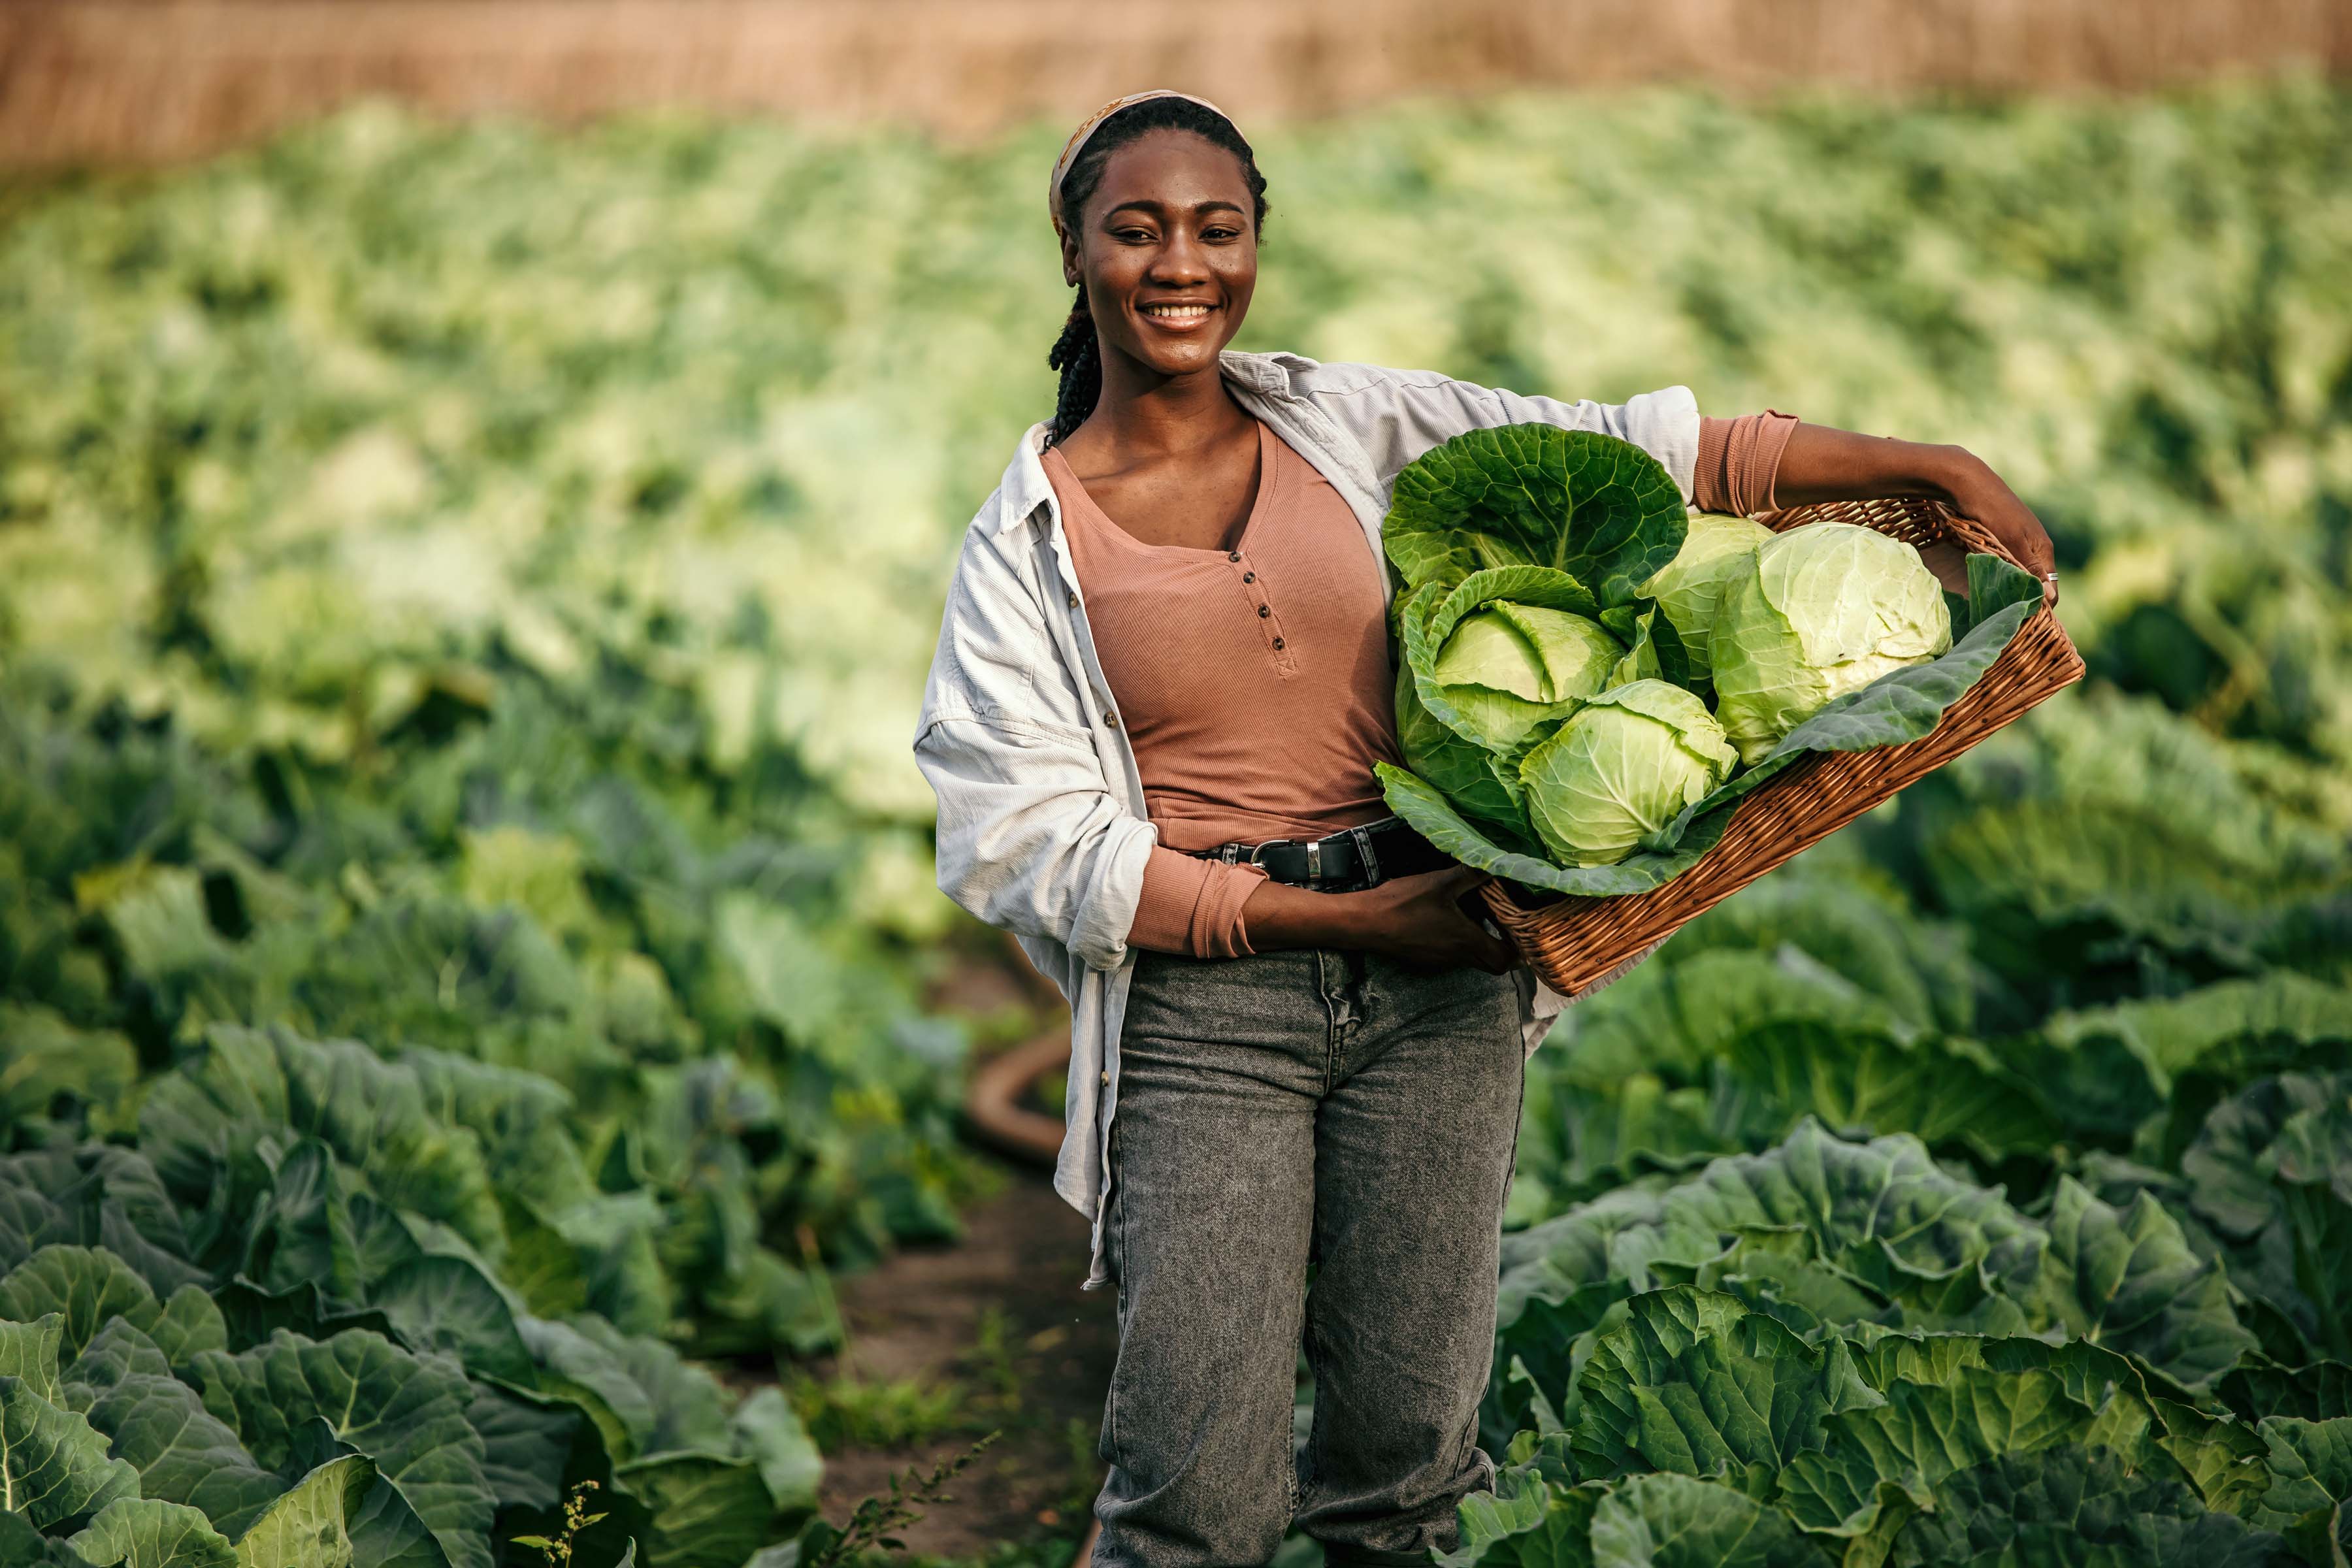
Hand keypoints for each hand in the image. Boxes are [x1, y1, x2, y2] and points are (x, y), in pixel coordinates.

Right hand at [1352, 865, 1520, 974]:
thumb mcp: (1440, 883)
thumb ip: (1471, 873)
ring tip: (1484, 918)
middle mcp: (1456, 956)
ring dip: (1482, 944)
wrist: (1364, 923)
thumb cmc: (1403, 904)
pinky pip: (1453, 955)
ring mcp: (1439, 960)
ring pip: (1472, 959)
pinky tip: (1452, 920)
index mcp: (1466, 941)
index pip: (1505, 960)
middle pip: (1492, 965)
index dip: (1520, 952)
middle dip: (1505, 950)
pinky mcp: (1425, 957)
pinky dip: (1461, 942)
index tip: (1524, 933)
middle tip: (1509, 927)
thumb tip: (1496, 861)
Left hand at [1939, 449, 2059, 607]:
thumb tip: (2049, 598)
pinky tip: (1984, 581)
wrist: (1967, 481)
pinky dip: (1997, 574)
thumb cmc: (1990, 511)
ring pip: (2018, 574)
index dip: (2039, 606)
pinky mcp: (2002, 539)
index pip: (2051, 590)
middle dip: (2022, 598)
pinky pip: (2005, 564)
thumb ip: (2030, 569)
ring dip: (2008, 588)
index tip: (2019, 619)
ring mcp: (2018, 542)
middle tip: (2002, 614)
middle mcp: (2035, 547)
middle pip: (2035, 583)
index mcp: (2043, 549)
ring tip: (1991, 602)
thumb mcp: (2011, 542)